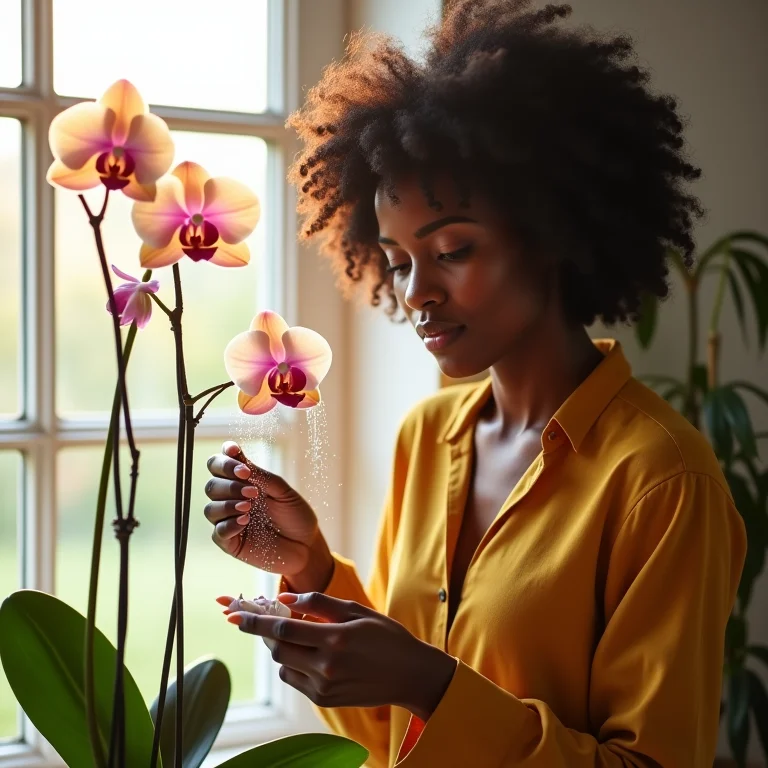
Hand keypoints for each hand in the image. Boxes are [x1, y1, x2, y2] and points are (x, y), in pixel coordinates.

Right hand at [204, 441, 332, 583]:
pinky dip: (229, 525)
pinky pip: (218, 532)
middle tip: (253, 491)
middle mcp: (232, 499)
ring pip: (210, 508)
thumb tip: (235, 453)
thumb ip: (260, 475)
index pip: (219, 465)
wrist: (307, 546)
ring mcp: (229, 521)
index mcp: (243, 482)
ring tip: (249, 506)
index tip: (237, 457)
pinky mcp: (230, 543)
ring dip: (227, 504)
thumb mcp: (282, 491)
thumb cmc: (295, 515)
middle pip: (212, 485)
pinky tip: (244, 522)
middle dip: (229, 485)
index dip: (224, 460)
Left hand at [224, 591, 457, 718]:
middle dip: (267, 634)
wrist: (411, 676)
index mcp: (335, 639)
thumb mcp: (357, 611)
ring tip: (296, 635)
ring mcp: (324, 687)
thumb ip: (319, 604)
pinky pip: (295, 680)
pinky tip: (310, 653)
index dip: (254, 622)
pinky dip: (294, 664)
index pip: (282, 629)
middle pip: (278, 650)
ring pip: (284, 666)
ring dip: (282, 649)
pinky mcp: (325, 700)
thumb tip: (285, 600)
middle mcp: (326, 666)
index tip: (235, 615)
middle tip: (267, 620)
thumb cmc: (387, 637)